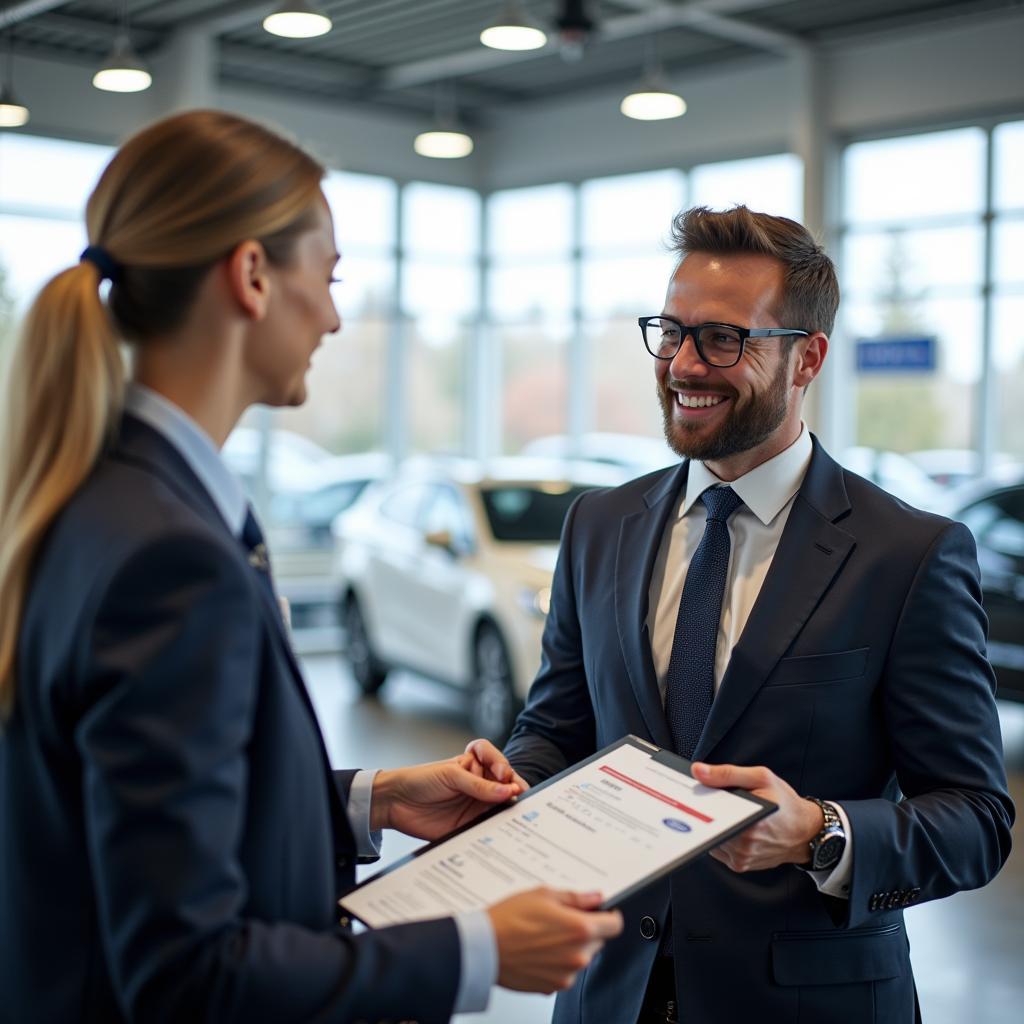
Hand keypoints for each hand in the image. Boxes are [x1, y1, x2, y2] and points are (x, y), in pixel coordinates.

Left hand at [371, 739, 529, 839]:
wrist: (396, 803)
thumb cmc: (420, 779)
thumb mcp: (450, 775)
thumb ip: (478, 785)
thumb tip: (507, 790)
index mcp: (474, 766)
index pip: (497, 761)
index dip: (503, 765)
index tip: (504, 774)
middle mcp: (479, 785)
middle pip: (505, 784)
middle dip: (514, 788)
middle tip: (516, 795)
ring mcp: (476, 805)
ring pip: (501, 806)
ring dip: (509, 809)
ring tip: (513, 812)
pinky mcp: (470, 826)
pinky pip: (489, 827)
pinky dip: (498, 828)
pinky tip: (502, 827)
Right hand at [488, 888, 622, 992]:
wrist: (484, 947)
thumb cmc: (509, 919)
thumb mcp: (544, 895)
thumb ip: (576, 897)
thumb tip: (595, 897)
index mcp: (580, 929)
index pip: (615, 925)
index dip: (609, 915)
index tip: (602, 912)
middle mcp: (577, 956)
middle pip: (598, 941)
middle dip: (586, 930)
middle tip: (561, 919)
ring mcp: (566, 975)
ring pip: (580, 957)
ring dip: (570, 947)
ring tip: (544, 934)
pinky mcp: (552, 987)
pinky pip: (564, 972)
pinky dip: (557, 962)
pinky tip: (538, 949)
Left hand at [690, 762, 822, 872]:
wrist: (806, 831)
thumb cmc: (785, 803)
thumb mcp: (761, 777)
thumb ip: (728, 774)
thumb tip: (698, 771)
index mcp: (750, 822)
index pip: (709, 814)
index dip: (696, 803)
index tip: (689, 795)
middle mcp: (745, 845)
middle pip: (707, 826)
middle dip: (705, 812)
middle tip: (706, 800)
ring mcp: (741, 857)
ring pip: (710, 838)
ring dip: (712, 825)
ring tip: (725, 812)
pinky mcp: (740, 865)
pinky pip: (717, 849)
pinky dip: (719, 836)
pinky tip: (730, 825)